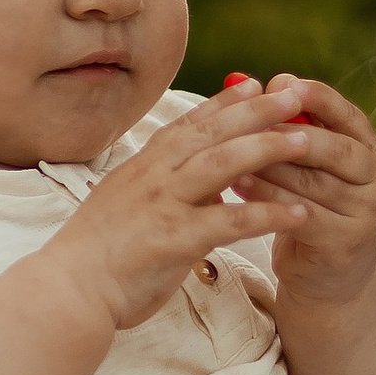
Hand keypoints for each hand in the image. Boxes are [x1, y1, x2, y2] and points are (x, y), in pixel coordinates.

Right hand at [46, 84, 341, 331]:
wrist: (68, 290)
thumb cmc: (98, 256)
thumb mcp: (127, 207)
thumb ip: (162, 190)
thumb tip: (203, 185)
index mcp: (143, 167)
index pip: (190, 124)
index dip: (224, 102)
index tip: (256, 84)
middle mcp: (154, 176)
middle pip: (212, 133)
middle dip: (256, 111)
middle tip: (295, 96)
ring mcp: (163, 204)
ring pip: (222, 164)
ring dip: (267, 149)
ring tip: (307, 142)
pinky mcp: (174, 239)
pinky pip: (230, 221)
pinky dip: (266, 214)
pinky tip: (298, 213)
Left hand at [241, 73, 375, 312]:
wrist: (331, 281)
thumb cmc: (315, 211)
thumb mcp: (315, 169)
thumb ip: (300, 130)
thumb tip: (273, 82)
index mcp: (373, 153)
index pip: (350, 116)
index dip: (319, 97)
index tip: (282, 82)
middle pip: (336, 148)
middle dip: (290, 132)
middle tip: (250, 121)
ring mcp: (368, 215)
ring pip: (313, 182)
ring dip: (269, 165)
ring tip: (231, 151)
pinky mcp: (346, 244)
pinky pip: (302, 214)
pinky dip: (268, 198)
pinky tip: (238, 186)